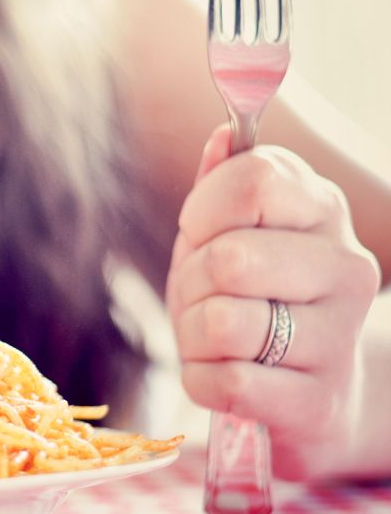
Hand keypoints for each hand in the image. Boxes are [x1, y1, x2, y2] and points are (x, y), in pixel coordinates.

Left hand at [166, 125, 379, 480]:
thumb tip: (223, 136)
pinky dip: (200, 381)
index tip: (201, 234)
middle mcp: (345, 266)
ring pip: (223, 324)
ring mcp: (340, 337)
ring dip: (191, 337)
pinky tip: (222, 376)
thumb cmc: (255, 297)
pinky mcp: (319, 401)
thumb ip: (221, 183)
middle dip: (190, 284)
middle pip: (228, 258)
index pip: (250, 179)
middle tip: (203, 298)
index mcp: (321, 208)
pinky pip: (227, 382)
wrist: (313, 390)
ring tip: (211, 341)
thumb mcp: (227, 233)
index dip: (203, 211)